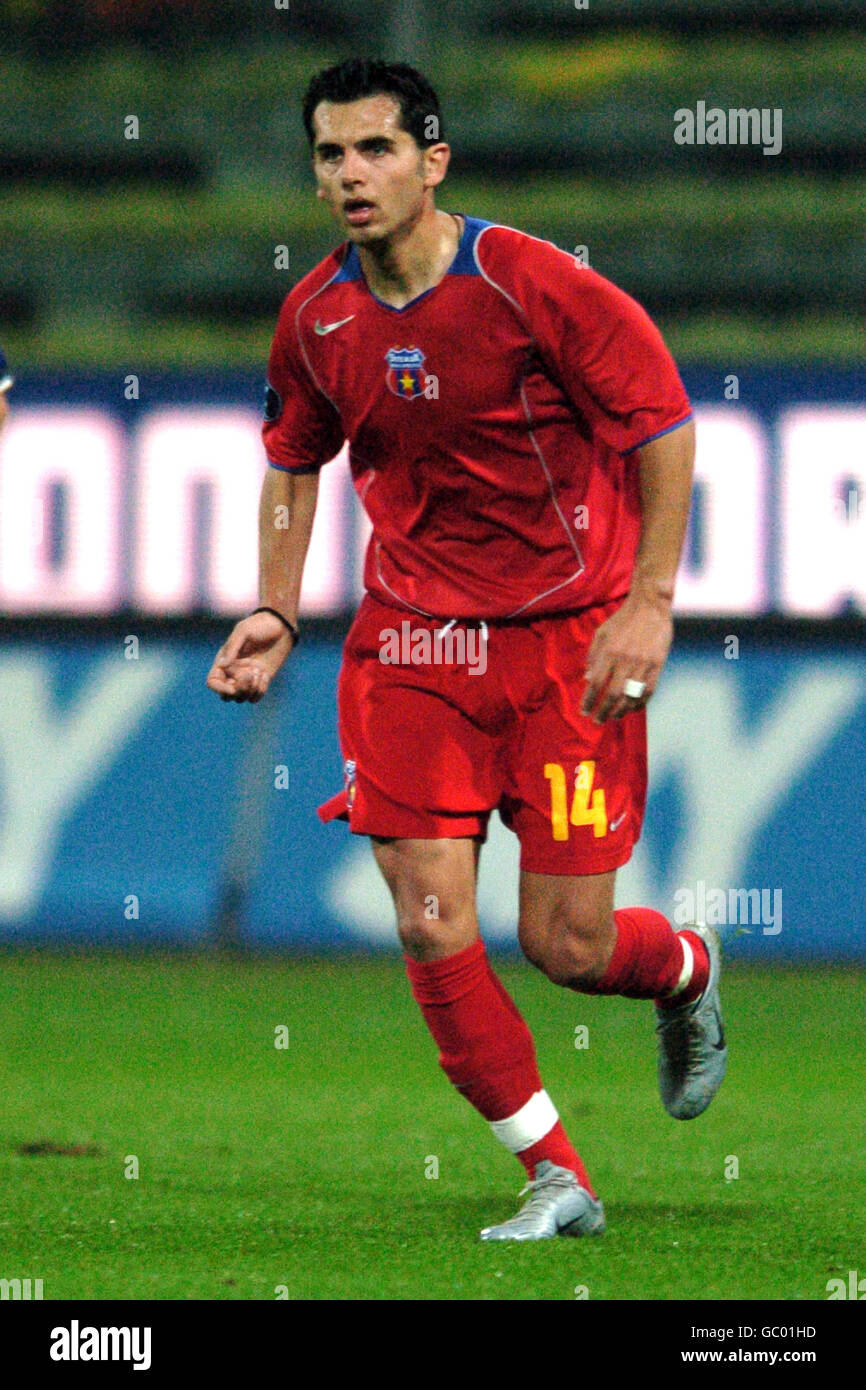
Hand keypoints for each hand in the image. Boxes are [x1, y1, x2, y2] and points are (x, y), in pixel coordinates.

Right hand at [206, 611, 293, 702]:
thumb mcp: (243, 632)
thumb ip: (232, 648)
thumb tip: (222, 666)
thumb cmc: (259, 625)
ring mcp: (247, 678)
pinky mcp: (261, 681)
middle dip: (238, 690)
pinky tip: (265, 674)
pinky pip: (255, 697)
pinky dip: (260, 690)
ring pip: (241, 698)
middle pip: (226, 696)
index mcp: (224, 660)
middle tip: (250, 675)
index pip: (213, 682)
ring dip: (250, 689)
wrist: (280, 627)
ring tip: (259, 671)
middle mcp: (233, 672)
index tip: (232, 688)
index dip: (219, 688)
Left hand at [581, 593, 672, 722]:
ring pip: (632, 695)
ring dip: (622, 711)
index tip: (584, 711)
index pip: (595, 683)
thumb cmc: (622, 619)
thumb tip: (588, 679)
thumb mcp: (601, 633)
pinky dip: (640, 702)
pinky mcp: (658, 664)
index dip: (589, 700)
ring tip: (614, 717)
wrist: (650, 606)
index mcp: (609, 651)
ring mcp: (643, 663)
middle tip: (598, 720)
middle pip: (613, 694)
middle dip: (604, 711)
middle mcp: (625, 659)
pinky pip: (649, 690)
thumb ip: (593, 656)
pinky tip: (633, 708)